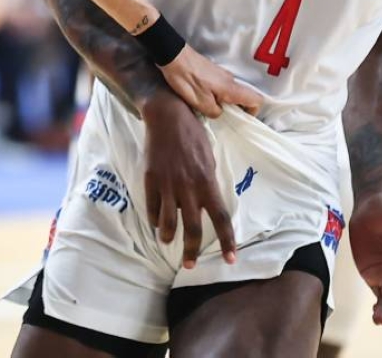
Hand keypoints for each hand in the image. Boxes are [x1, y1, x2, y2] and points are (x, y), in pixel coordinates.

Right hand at [141, 89, 236, 268]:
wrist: (167, 115)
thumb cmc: (192, 133)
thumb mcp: (209, 157)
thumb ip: (208, 182)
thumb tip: (208, 202)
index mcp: (207, 181)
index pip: (221, 218)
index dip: (227, 241)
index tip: (231, 259)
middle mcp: (188, 187)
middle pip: (193, 228)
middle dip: (192, 251)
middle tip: (191, 264)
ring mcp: (167, 184)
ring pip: (169, 224)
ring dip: (169, 238)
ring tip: (170, 243)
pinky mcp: (150, 179)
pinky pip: (152, 209)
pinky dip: (155, 220)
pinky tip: (158, 223)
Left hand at [159, 44, 262, 117]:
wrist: (172, 55)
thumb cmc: (187, 79)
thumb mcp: (201, 103)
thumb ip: (215, 112)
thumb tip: (220, 112)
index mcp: (231, 88)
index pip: (257, 99)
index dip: (253, 112)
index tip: (241, 119)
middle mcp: (230, 79)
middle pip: (243, 96)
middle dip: (236, 109)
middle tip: (221, 118)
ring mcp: (220, 74)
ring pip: (230, 92)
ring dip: (223, 102)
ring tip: (208, 109)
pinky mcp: (211, 71)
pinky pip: (220, 87)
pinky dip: (215, 95)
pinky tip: (201, 99)